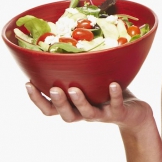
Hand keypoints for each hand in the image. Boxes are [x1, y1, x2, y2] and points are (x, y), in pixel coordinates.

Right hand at [25, 82, 153, 131]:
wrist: (134, 113)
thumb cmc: (106, 94)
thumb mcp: (89, 84)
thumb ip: (74, 73)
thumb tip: (56, 46)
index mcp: (73, 108)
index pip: (49, 109)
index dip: (37, 100)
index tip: (27, 83)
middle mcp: (84, 114)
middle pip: (66, 115)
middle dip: (58, 102)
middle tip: (53, 89)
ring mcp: (101, 115)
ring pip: (87, 113)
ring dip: (80, 101)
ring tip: (74, 89)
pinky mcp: (119, 113)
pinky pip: (116, 105)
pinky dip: (114, 95)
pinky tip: (113, 84)